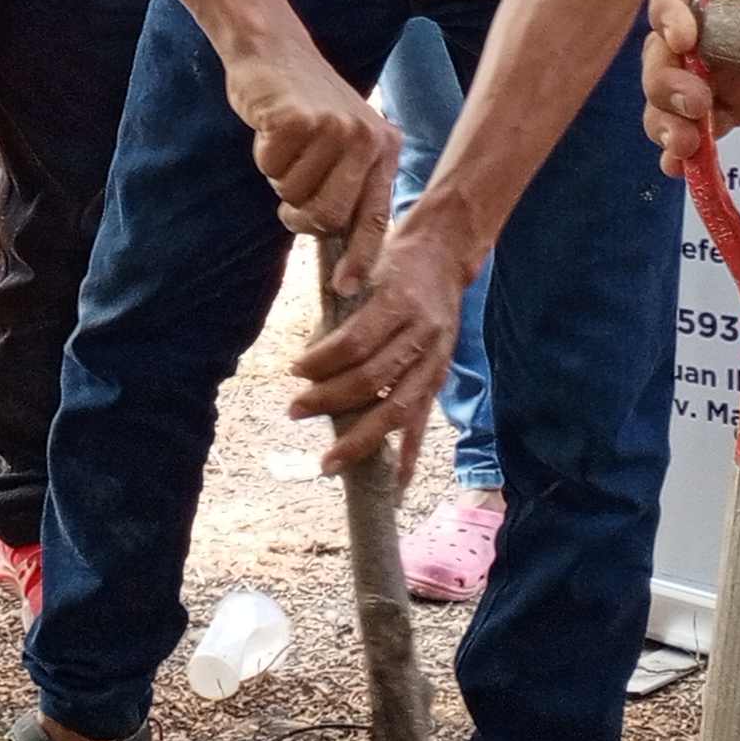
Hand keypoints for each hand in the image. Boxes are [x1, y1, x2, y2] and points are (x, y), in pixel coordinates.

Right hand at [221, 41, 397, 257]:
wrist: (273, 50)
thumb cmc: (305, 108)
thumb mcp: (342, 146)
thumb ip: (349, 187)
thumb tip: (347, 252)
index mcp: (384, 147)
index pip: (374, 217)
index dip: (360, 256)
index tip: (345, 286)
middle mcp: (367, 137)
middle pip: (328, 215)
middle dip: (300, 214)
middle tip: (289, 197)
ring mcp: (335, 127)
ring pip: (294, 194)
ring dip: (279, 178)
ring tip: (286, 147)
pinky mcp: (299, 119)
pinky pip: (271, 168)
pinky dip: (263, 155)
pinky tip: (271, 129)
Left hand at [290, 204, 472, 479]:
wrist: (445, 256)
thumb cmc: (394, 262)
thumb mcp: (364, 272)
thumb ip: (339, 314)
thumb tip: (309, 361)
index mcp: (399, 303)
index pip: (355, 343)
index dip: (322, 362)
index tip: (294, 371)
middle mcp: (421, 334)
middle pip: (372, 379)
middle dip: (329, 400)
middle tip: (295, 411)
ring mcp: (435, 359)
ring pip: (397, 408)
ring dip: (361, 438)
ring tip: (328, 462)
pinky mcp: (440, 376)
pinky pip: (423, 421)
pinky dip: (409, 454)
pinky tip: (396, 484)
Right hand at [641, 0, 739, 166]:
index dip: (667, 13)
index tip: (685, 41)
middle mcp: (714, 25)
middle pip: (662, 51)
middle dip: (665, 82)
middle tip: (693, 105)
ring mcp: (725, 68)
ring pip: (673, 95)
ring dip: (667, 120)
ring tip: (686, 144)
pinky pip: (705, 127)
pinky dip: (690, 150)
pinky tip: (685, 167)